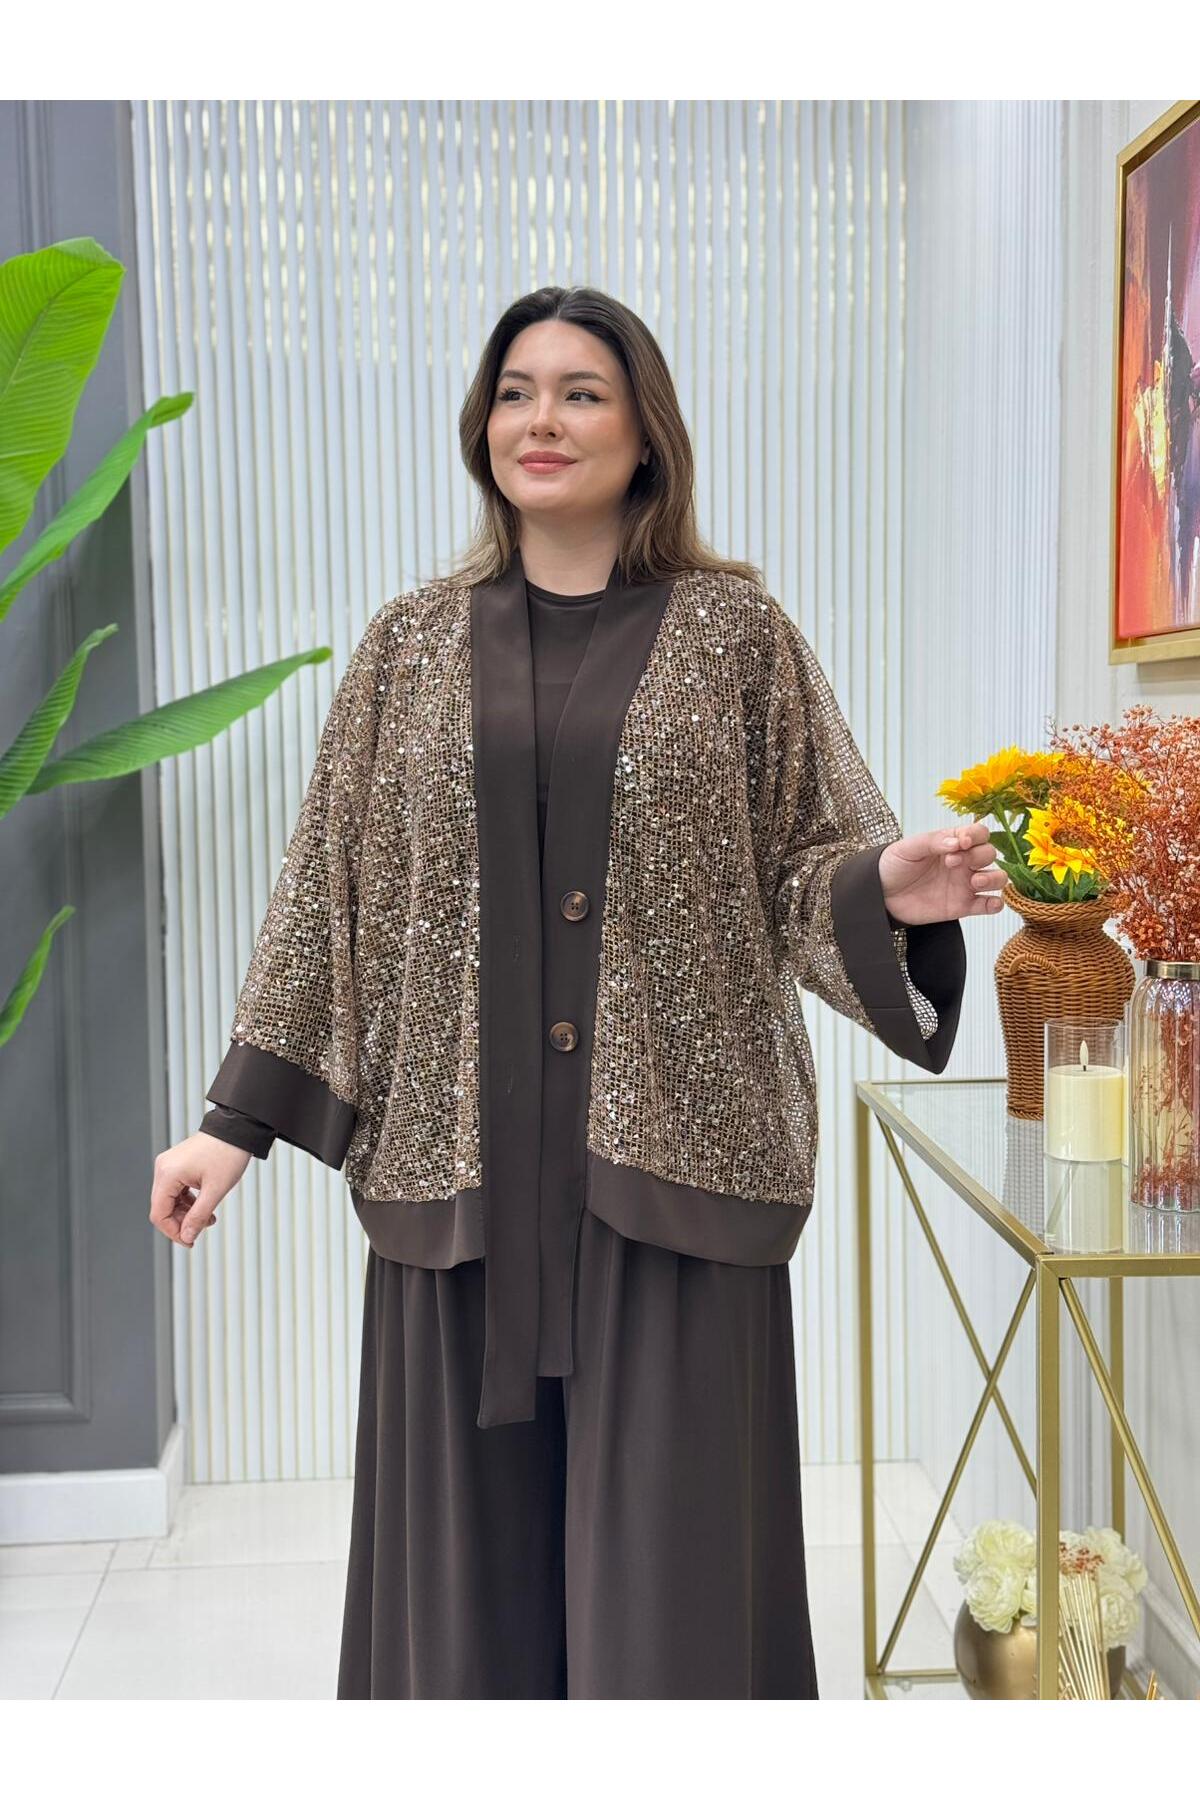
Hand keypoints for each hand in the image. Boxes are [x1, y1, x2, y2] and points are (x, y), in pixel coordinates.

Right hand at [149, 1133, 250, 1247]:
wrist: (237, 1129)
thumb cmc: (228, 1154)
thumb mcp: (215, 1190)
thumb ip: (198, 1216)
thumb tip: (186, 1237)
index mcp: (168, 1174)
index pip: (159, 1213)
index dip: (173, 1232)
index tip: (190, 1241)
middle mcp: (164, 1168)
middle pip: (162, 1207)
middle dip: (181, 1223)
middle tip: (200, 1231)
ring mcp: (170, 1165)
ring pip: (170, 1200)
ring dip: (187, 1213)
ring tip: (208, 1219)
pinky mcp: (178, 1165)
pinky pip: (177, 1190)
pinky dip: (189, 1202)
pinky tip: (205, 1208)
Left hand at [878, 821, 1005, 926]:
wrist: (880, 894)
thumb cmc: (894, 866)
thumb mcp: (909, 848)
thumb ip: (933, 842)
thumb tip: (956, 842)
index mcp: (952, 843)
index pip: (979, 833)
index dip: (976, 835)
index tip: (961, 842)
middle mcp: (963, 862)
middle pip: (990, 853)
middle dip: (978, 856)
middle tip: (952, 863)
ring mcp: (964, 884)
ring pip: (997, 878)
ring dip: (993, 878)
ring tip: (974, 882)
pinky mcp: (962, 906)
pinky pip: (989, 905)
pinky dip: (996, 904)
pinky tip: (990, 903)